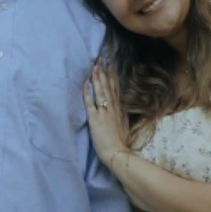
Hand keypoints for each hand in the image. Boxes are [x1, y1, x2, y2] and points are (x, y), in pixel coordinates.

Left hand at [84, 60, 133, 178]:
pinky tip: (85, 83)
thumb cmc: (121, 142)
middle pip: (108, 85)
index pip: (115, 87)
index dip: (112, 74)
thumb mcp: (125, 125)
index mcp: (119, 109)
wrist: (118, 154)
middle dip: (104, 71)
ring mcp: (104, 112)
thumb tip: (121, 107)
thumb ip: (122, 114)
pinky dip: (88, 92)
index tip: (110, 63)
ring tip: (95, 65)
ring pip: (100, 91)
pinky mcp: (95, 119)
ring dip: (97, 77)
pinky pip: (90, 103)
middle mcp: (112, 108)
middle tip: (101, 57)